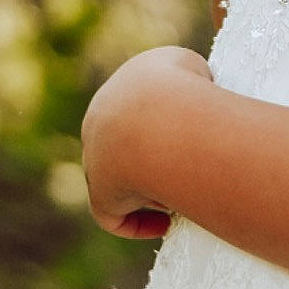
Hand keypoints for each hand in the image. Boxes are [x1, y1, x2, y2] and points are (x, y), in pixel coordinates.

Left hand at [81, 45, 212, 238]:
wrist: (159, 114)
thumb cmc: (181, 85)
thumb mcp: (186, 64)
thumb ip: (183, 79)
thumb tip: (192, 99)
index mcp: (117, 91)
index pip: (134, 111)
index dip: (160, 125)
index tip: (186, 136)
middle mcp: (100, 124)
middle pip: (123, 148)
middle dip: (151, 159)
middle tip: (184, 168)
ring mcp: (97, 160)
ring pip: (121, 180)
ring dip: (150, 188)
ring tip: (183, 192)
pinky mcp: (102, 194)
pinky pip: (115, 215)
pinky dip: (138, 222)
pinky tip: (164, 223)